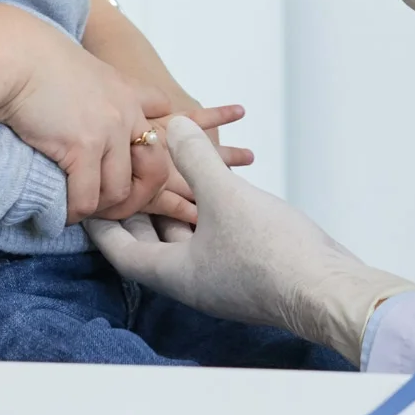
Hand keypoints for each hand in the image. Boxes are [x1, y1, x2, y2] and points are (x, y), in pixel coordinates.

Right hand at [0, 33, 152, 224]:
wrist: (10, 55)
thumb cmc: (34, 60)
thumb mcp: (82, 68)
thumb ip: (99, 92)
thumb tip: (90, 118)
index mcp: (128, 95)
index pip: (162, 137)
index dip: (150, 163)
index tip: (130, 176)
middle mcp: (126, 114)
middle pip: (154, 173)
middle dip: (135, 198)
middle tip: (108, 207)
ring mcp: (108, 130)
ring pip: (120, 192)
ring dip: (101, 208)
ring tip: (81, 208)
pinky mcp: (82, 146)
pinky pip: (87, 198)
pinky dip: (75, 212)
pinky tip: (62, 212)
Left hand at [88, 116, 414, 364]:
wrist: (329, 289)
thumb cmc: (272, 255)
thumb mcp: (224, 197)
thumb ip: (194, 158)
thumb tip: (171, 125)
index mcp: (173, 272)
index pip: (118, 249)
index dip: (98, 220)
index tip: (85, 195)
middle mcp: (192, 278)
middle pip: (149, 243)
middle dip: (135, 208)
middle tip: (118, 175)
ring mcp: (221, 275)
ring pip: (185, 237)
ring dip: (174, 205)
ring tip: (161, 171)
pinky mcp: (248, 266)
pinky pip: (214, 234)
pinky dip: (207, 209)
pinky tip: (215, 184)